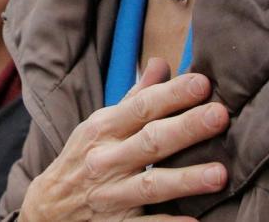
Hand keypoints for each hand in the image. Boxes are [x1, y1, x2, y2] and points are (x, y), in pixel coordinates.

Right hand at [19, 60, 228, 220]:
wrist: (48, 208)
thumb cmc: (83, 158)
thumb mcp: (101, 123)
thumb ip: (136, 97)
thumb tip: (163, 63)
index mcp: (103, 129)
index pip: (141, 107)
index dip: (172, 94)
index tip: (202, 82)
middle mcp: (106, 160)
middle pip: (150, 142)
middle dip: (186, 128)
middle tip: (219, 115)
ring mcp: (111, 195)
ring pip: (150, 185)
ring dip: (185, 179)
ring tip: (219, 173)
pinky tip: (196, 220)